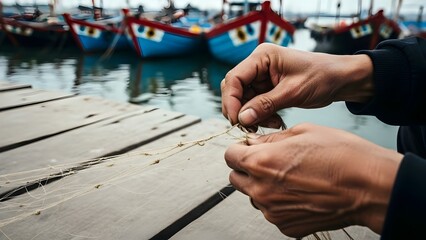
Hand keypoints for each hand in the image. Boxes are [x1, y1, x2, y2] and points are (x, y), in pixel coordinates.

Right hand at [221, 43, 374, 128]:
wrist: (341, 80)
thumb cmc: (322, 77)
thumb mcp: (293, 92)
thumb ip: (265, 105)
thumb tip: (241, 119)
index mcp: (263, 56)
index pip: (234, 78)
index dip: (231, 101)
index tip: (236, 120)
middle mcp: (258, 65)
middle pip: (235, 89)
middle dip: (240, 110)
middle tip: (249, 127)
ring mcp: (262, 77)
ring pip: (244, 100)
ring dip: (252, 116)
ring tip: (271, 124)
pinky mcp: (267, 88)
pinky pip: (255, 105)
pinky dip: (261, 116)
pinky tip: (274, 122)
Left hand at [224, 123, 401, 237]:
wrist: (369, 187)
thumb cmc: (341, 156)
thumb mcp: (301, 132)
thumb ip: (270, 139)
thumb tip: (254, 143)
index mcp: (260, 163)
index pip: (230, 156)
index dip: (239, 149)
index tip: (249, 148)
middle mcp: (261, 190)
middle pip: (236, 178)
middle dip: (247, 168)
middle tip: (269, 160)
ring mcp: (273, 212)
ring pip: (254, 196)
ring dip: (262, 186)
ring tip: (290, 177)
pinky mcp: (286, 227)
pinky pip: (272, 212)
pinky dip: (279, 202)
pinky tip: (300, 192)